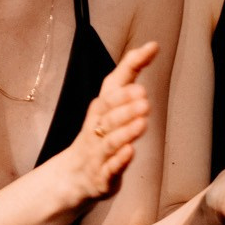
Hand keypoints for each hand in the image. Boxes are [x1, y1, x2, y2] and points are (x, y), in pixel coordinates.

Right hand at [58, 41, 157, 207]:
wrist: (73, 177)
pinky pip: (110, 168)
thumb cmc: (99, 136)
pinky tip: (131, 151)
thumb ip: (130, 78)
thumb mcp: (112, 106)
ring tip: (142, 121)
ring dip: (125, 131)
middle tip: (144, 97)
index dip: (131, 66)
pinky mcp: (102, 176)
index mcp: (101, 110)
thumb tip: (150, 46)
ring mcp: (98, 153)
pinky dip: (119, 160)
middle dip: (124, 105)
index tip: (150, 49)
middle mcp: (97, 128)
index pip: (113, 85)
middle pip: (108, 114)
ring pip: (110, 140)